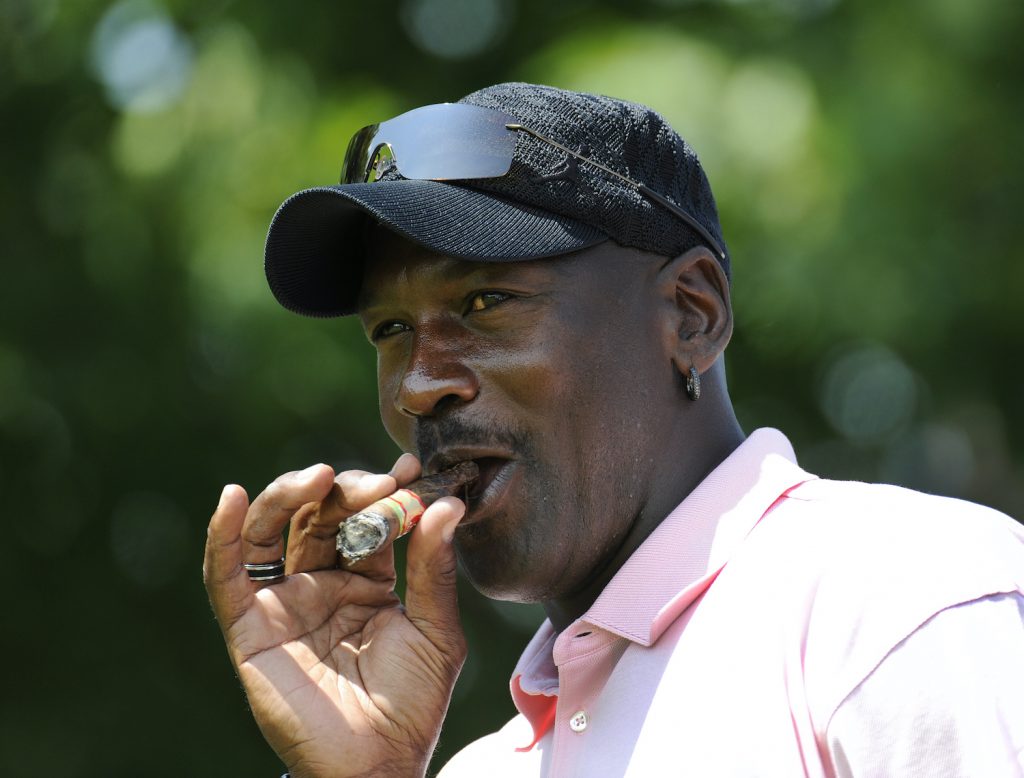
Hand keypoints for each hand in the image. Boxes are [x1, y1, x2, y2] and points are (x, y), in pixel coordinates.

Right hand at [203, 455, 467, 777]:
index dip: (385, 493)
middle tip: (380, 484)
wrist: (378, 766)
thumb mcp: (437, 632)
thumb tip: (448, 506)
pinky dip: (223, 535)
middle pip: (320, 516)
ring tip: (319, 478)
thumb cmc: (411, 706)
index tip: (412, 472)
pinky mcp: (251, 628)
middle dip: (347, 491)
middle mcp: (320, 583)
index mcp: (365, 580)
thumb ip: (435, 570)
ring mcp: (284, 603)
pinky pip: (226, 577)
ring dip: (289, 496)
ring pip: (272, 531)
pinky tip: (232, 499)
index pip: (367, 520)